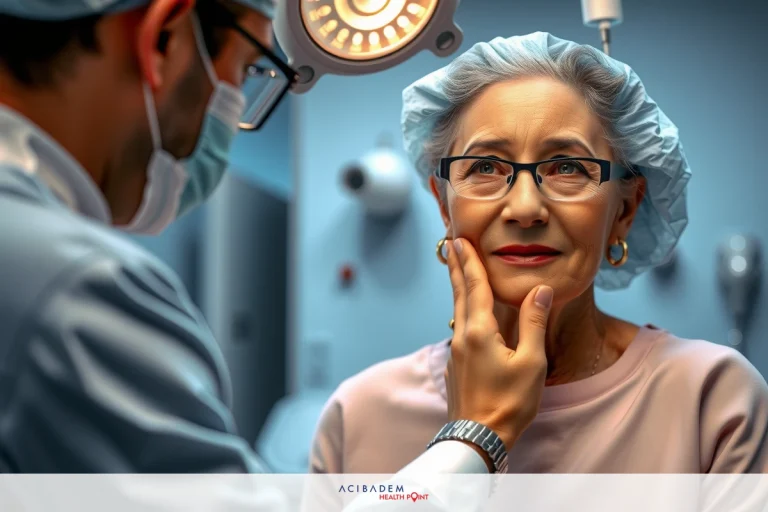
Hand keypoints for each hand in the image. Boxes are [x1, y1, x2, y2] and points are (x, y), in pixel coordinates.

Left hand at [444, 238, 552, 451]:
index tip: (461, 240)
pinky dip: (463, 311)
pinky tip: (468, 315)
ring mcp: (457, 352)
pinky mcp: (457, 366)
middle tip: (451, 244)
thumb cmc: (509, 403)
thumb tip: (540, 290)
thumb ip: (533, 323)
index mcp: (479, 331)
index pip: (474, 287)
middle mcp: (463, 337)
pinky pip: (460, 329)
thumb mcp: (530, 363)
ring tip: (459, 272)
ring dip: (459, 288)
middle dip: (457, 267)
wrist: (478, 438)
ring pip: (457, 311)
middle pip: (460, 294)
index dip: (469, 261)